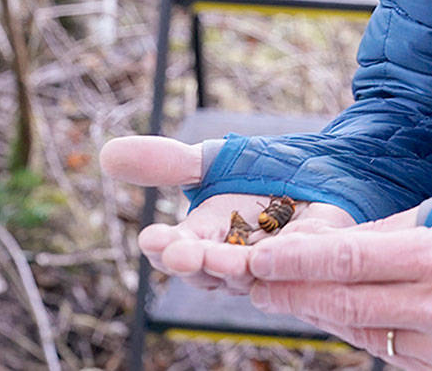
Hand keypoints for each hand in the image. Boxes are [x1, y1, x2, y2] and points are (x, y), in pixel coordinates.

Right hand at [99, 135, 355, 291]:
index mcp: (205, 237)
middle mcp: (235, 258)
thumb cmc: (262, 171)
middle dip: (195, 263)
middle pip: (208, 271)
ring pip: (251, 276)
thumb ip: (165, 163)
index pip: (176, 248)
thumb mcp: (210, 161)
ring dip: (236, 270)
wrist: (325, 167)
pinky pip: (301, 266)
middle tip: (180, 254)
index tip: (152, 239)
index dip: (164, 247)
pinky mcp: (314, 258)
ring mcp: (274, 263)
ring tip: (224, 260)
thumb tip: (106, 154)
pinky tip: (279, 253)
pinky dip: (289, 262)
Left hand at [245, 206, 431, 369]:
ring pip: (357, 331)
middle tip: (254, 282)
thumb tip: (315, 243)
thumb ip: (378, 235)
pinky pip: (380, 350)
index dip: (299, 261)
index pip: (352, 259)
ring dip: (312, 312)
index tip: (260, 258)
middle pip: (346, 303)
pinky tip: (324, 312)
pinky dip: (348, 330)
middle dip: (291, 293)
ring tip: (276, 294)